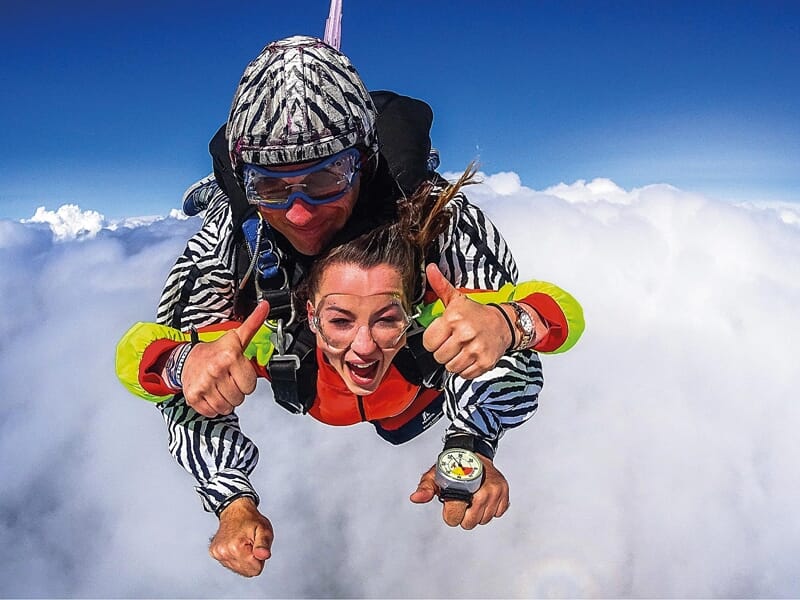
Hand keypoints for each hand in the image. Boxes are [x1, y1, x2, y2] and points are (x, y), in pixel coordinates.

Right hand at [182, 301, 269, 416]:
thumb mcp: (237, 337)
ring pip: (227, 407)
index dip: (246, 380)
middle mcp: (216, 370)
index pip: (250, 386)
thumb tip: (266, 306)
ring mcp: (203, 385)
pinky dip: (213, 407)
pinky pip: (212, 412)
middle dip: (236, 391)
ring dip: (226, 400)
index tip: (238, 372)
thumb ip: (254, 324)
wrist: (186, 359)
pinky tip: (211, 393)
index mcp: (229, 356)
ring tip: (220, 386)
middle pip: (239, 398)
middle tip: (228, 379)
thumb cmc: (215, 351)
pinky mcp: (193, 397)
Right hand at [210, 496, 273, 576]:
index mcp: (236, 547)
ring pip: (238, 570)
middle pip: (247, 572)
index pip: (256, 569)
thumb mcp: (264, 529)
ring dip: (244, 558)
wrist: (235, 510)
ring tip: (243, 543)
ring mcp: (217, 554)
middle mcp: (223, 552)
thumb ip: (264, 544)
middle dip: (252, 559)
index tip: (256, 545)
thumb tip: (264, 556)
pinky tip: (235, 544)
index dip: (260, 557)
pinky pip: (230, 565)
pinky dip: (235, 557)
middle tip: (251, 543)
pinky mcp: (214, 553)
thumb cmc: (251, 520)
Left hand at [409, 454, 509, 528]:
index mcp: (465, 486)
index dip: (450, 513)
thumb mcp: (435, 475)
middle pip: (471, 522)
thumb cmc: (453, 465)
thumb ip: (426, 488)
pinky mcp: (505, 491)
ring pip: (485, 519)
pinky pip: (498, 513)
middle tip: (462, 500)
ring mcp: (496, 490)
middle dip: (464, 515)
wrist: (472, 451)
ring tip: (472, 497)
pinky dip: (490, 508)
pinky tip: (483, 498)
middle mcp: (485, 489)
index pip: (455, 518)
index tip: (451, 502)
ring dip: (478, 512)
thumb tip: (416, 498)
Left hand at [422, 264, 512, 378]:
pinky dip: (465, 369)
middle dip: (443, 351)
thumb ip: (440, 286)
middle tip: (452, 342)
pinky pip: (464, 374)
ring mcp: (476, 350)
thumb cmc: (476, 313)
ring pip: (450, 367)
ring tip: (461, 349)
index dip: (432, 340)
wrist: (504, 323)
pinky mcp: (485, 362)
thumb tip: (429, 268)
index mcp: (454, 319)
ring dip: (453, 361)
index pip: (428, 342)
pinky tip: (469, 356)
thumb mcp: (457, 299)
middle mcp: (465, 334)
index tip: (441, 335)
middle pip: (438, 356)